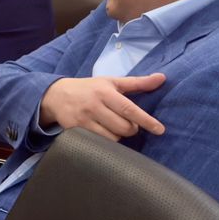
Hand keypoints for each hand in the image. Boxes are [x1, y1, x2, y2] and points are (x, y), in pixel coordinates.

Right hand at [38, 73, 166, 141]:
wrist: (56, 95)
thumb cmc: (90, 88)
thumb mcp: (111, 82)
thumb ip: (138, 83)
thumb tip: (162, 78)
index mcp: (105, 92)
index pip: (129, 109)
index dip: (146, 121)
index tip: (160, 129)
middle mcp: (94, 106)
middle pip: (123, 128)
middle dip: (131, 129)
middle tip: (127, 124)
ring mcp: (83, 120)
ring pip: (112, 138)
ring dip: (118, 135)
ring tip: (113, 127)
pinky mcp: (74, 130)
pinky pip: (98, 142)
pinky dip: (105, 140)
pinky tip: (102, 132)